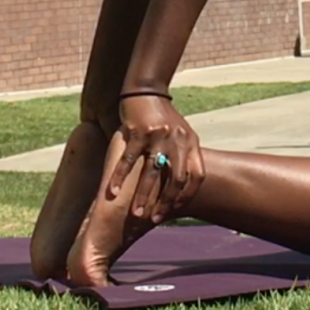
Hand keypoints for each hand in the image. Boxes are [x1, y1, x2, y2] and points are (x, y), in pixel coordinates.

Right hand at [110, 95, 204, 221]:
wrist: (147, 90)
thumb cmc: (163, 116)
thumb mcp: (181, 133)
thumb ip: (185, 154)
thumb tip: (186, 182)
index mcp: (191, 142)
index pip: (197, 175)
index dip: (188, 194)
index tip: (176, 210)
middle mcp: (177, 140)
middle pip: (176, 178)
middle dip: (166, 202)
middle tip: (155, 219)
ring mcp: (158, 136)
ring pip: (151, 172)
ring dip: (143, 195)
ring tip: (136, 214)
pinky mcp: (139, 132)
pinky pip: (128, 159)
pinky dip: (120, 177)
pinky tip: (112, 191)